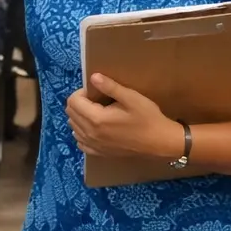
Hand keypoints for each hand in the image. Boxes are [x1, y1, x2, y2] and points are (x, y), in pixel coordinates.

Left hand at [65, 74, 181, 160]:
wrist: (160, 143)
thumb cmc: (148, 118)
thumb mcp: (131, 98)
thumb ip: (110, 87)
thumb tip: (93, 77)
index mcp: (96, 119)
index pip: (73, 101)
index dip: (81, 92)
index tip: (95, 92)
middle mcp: (90, 134)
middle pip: (70, 113)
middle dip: (79, 103)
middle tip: (96, 100)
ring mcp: (93, 145)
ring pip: (73, 127)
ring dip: (79, 117)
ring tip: (96, 112)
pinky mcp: (98, 153)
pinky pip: (80, 141)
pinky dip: (82, 132)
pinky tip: (95, 127)